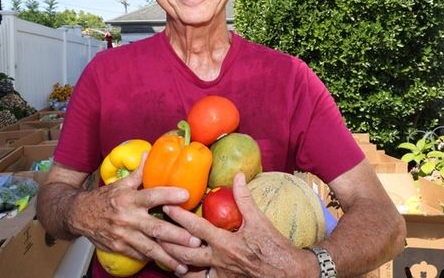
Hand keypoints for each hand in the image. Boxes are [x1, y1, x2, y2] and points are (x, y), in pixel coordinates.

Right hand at [70, 155, 201, 272]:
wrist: (78, 215)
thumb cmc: (103, 199)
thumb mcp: (120, 184)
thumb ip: (138, 172)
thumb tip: (149, 153)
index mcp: (129, 199)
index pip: (151, 196)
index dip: (169, 194)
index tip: (186, 195)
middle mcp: (128, 218)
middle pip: (156, 228)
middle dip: (176, 236)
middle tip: (195, 240)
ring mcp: (124, 235)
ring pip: (149, 248)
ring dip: (168, 257)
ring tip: (184, 264)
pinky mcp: (120, 247)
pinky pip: (139, 255)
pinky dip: (153, 259)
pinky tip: (168, 264)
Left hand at [161, 173, 313, 277]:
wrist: (289, 273)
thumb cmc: (274, 247)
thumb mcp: (259, 221)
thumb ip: (244, 198)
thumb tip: (237, 176)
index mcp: (225, 243)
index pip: (195, 227)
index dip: (178, 216)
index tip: (165, 207)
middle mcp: (218, 261)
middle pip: (184, 252)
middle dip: (166, 241)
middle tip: (154, 231)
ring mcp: (219, 275)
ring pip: (188, 272)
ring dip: (174, 262)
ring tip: (161, 253)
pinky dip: (190, 277)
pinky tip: (181, 271)